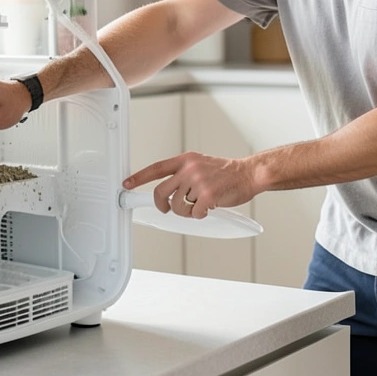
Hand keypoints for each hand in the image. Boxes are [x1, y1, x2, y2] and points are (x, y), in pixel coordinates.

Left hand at [122, 152, 257, 218]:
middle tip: (167, 209)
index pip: (156, 168)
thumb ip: (185, 174)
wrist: (249, 174)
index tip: (127, 183)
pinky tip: (209, 208)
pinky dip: (200, 215)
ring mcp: (198, 182)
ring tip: (198, 206)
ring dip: (187, 212)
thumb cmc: (227, 173)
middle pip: (161, 192)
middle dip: (162, 205)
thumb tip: (170, 191)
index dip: (139, 177)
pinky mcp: (207, 195)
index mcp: (186, 160)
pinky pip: (194, 213)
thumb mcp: (202, 165)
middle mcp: (189, 169)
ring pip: (177, 206)